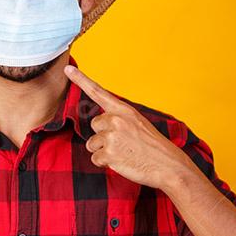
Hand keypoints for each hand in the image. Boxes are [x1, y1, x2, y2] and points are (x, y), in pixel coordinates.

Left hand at [64, 64, 192, 191]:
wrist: (167, 165)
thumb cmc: (153, 146)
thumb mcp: (138, 123)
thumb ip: (119, 119)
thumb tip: (100, 124)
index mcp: (124, 110)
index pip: (98, 92)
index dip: (81, 80)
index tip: (68, 70)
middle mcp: (116, 120)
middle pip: (94, 125)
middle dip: (104, 135)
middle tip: (123, 143)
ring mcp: (111, 137)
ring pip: (92, 144)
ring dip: (104, 151)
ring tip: (124, 153)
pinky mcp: (109, 154)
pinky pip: (96, 158)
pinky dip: (106, 163)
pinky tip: (122, 162)